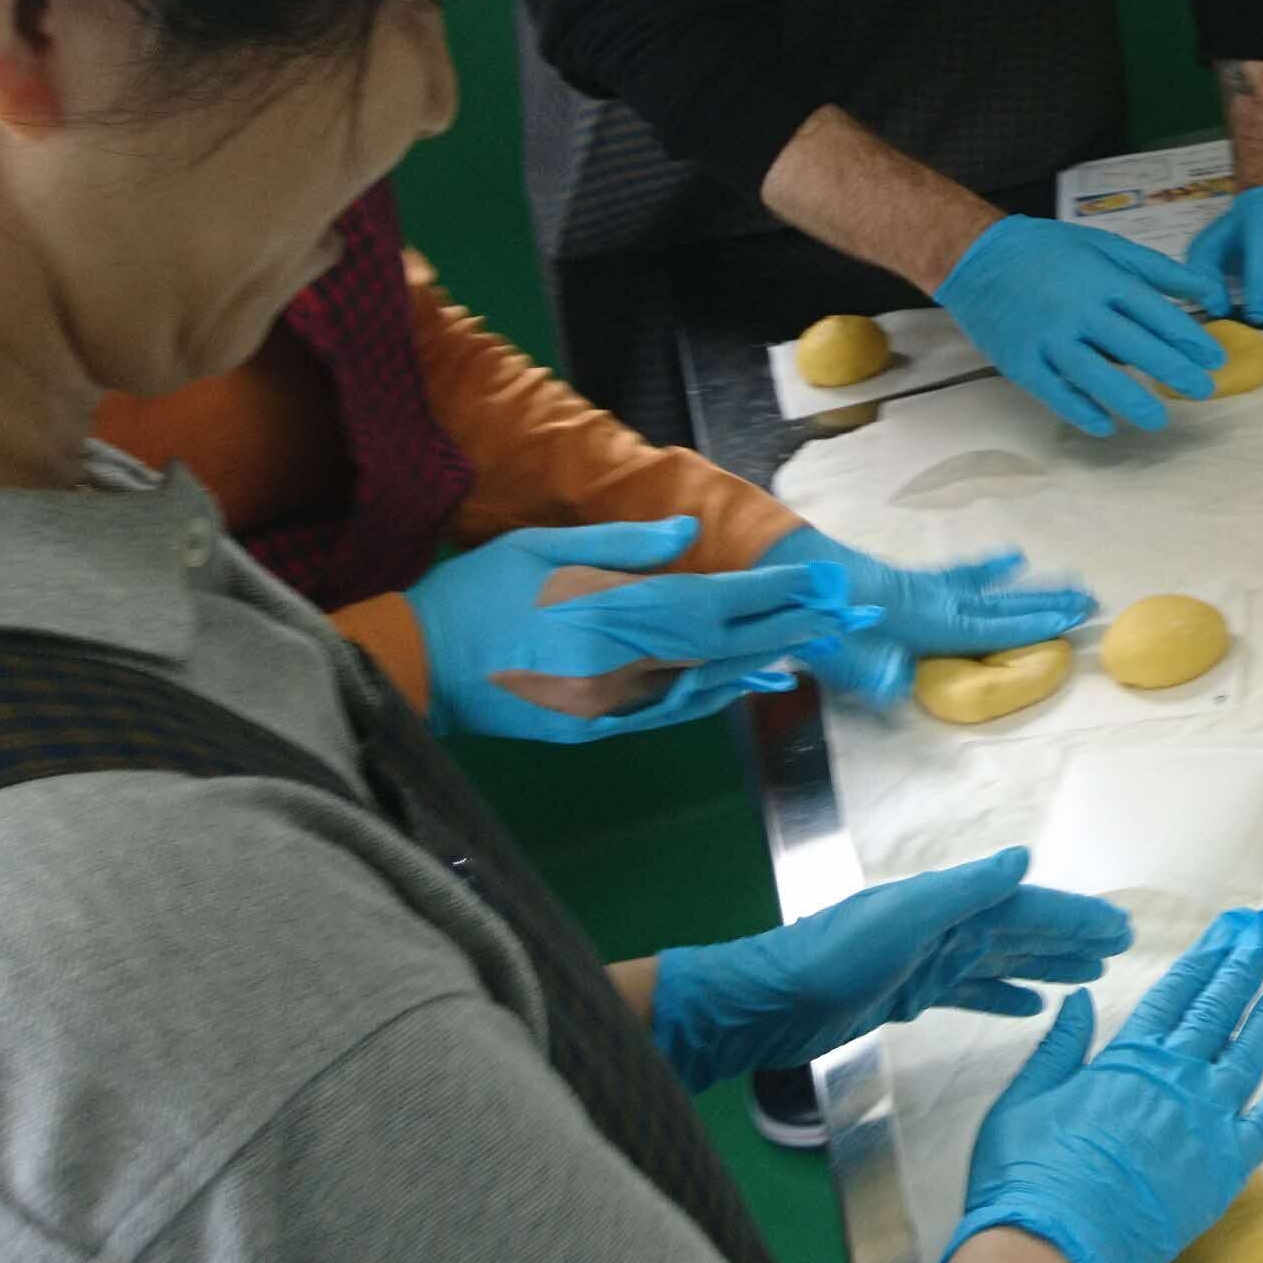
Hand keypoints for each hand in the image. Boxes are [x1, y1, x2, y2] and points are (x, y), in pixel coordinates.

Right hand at [411, 519, 872, 743]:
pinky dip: (717, 694)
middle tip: (846, 615)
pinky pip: (673, 711)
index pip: (712, 600)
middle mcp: (621, 663)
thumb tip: (687, 533)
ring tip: (814, 645)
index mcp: (607, 612)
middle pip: (723, 645)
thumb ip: (621, 544)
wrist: (417, 669)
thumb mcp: (542, 547)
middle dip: (789, 627)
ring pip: (706, 682)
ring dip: (763, 661)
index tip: (822, 582)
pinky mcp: (598, 728)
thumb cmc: (476, 595)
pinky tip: (748, 682)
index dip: (773, 593)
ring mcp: (611, 703)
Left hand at [649, 847, 1130, 1091]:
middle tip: (1120, 945)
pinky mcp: (912, 996)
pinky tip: (1030, 1007)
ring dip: (1046, 965)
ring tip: (1090, 974)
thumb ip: (965, 889)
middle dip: (1070, 937)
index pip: (1028, 908)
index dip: (1074, 916)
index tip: (1119, 925)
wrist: (772, 1001)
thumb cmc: (836, 956)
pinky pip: (973, 993)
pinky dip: (1004, 996)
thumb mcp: (904, 917)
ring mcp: (929, 963)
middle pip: (1022, 931)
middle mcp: (945, 928)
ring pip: (1004, 961)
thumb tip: (1025, 858)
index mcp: (949, 905)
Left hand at [763, 531, 1096, 710]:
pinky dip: (989, 569)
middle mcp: (938, 602)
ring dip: (1030, 589)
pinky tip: (1012, 558)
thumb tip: (901, 691)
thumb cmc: (822, 623)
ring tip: (1069, 580)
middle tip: (1090, 601)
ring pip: (990, 590)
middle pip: (1001, 606)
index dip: (1032, 626)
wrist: (799, 574)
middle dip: (1046, 606)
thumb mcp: (842, 657)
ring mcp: (930, 588)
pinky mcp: (918, 581)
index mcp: (928, 625)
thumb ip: (875, 676)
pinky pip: (964, 575)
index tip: (1072, 621)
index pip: (990, 629)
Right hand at [938, 216, 1231, 438]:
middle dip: (1174, 371)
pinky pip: (1055, 393)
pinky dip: (1080, 411)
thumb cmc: (1049, 250)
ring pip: (1096, 376)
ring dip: (1132, 401)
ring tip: (1160, 419)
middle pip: (1134, 347)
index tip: (1215, 360)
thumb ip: (1157, 271)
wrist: (976, 257)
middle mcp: (1077, 310)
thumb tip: (1207, 290)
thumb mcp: (1105, 246)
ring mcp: (1048, 338)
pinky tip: (1105, 426)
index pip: (1156, 314)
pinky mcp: (1022, 362)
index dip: (1189, 339)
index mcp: (1102, 279)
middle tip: (1204, 392)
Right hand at [952, 905, 1262, 1262]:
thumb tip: (1081, 1000)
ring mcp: (1209, 1118)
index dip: (1213, 951)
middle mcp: (1177, 1077)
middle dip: (1257, 954)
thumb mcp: (1024, 1101)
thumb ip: (1060, 1047)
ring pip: (1258, 1041)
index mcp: (1128, 1058)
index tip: (1236, 922)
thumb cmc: (1028, 1181)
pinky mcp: (1230, 1163)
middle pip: (1226, 1001)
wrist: (1053, 1247)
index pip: (1181, 989)